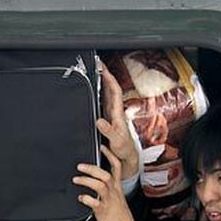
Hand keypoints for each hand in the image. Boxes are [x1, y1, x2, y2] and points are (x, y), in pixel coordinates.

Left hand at [73, 145, 135, 220]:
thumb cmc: (119, 217)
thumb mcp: (116, 199)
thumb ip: (108, 189)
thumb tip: (97, 182)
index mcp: (117, 188)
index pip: (116, 167)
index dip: (110, 155)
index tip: (102, 147)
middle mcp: (113, 192)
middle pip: (105, 174)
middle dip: (92, 168)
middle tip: (80, 166)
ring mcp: (108, 201)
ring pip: (99, 185)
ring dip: (86, 180)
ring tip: (76, 179)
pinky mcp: (103, 211)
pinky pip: (95, 203)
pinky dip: (86, 199)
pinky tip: (80, 198)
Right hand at [97, 63, 138, 179]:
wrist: (126, 156)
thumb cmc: (124, 149)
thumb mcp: (116, 141)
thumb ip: (108, 131)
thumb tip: (100, 121)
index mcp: (118, 114)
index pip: (115, 91)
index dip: (109, 79)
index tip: (103, 69)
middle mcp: (115, 112)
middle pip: (110, 89)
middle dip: (105, 75)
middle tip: (97, 64)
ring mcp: (112, 115)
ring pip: (107, 95)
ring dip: (102, 83)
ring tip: (94, 73)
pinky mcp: (108, 119)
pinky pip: (103, 103)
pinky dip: (99, 94)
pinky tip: (93, 92)